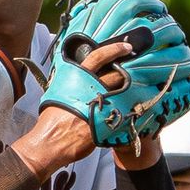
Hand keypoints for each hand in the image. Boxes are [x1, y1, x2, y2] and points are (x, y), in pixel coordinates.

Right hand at [14, 43, 132, 178]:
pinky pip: (123, 112)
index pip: (97, 57)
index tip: (126, 46)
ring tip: (138, 89)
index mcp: (76, 78)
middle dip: (128, 71)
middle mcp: (90, 89)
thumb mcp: (57, 93)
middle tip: (136, 69)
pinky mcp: (106, 121)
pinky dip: (130, 110)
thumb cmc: (51, 120)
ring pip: (123, 91)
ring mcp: (100, 104)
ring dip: (131, 90)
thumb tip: (79, 79)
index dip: (114, 49)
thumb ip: (71, 84)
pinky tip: (133, 109)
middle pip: (117, 74)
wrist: (50, 143)